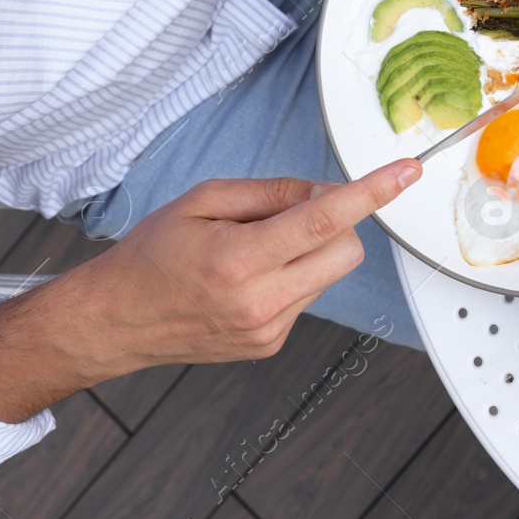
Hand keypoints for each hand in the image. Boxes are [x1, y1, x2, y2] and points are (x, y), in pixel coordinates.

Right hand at [0, 159, 421, 422]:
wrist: (114, 321)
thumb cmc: (150, 256)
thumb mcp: (201, 201)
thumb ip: (269, 192)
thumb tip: (323, 190)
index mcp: (239, 259)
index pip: (325, 220)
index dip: (371, 193)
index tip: (404, 173)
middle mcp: (260, 301)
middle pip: (346, 250)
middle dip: (336, 224)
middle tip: (290, 214)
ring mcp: (269, 329)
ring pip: (331, 274)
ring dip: (312, 251)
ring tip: (255, 250)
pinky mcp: (270, 344)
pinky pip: (309, 296)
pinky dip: (294, 277)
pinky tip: (250, 278)